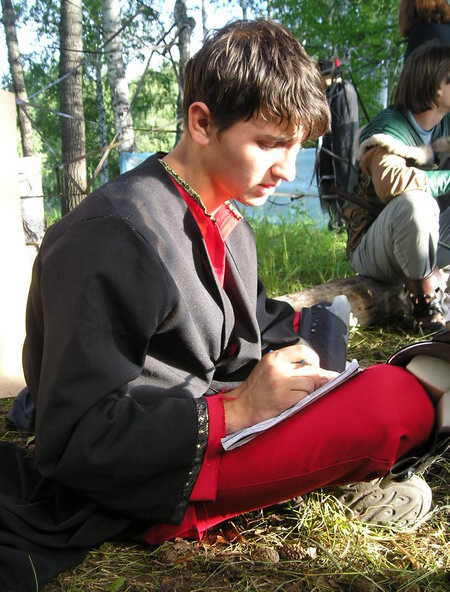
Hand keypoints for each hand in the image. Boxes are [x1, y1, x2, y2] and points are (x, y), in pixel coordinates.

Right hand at [223, 343, 337, 434]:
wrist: (243, 405)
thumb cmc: (258, 386)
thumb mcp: (270, 367)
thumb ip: (291, 364)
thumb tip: (324, 371)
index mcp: (274, 357)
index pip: (303, 350)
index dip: (314, 358)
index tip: (315, 366)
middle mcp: (278, 368)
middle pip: (311, 369)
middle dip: (315, 378)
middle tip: (310, 384)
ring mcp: (281, 384)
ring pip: (311, 383)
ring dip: (310, 390)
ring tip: (300, 392)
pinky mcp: (284, 399)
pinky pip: (305, 396)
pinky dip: (304, 398)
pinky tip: (295, 399)